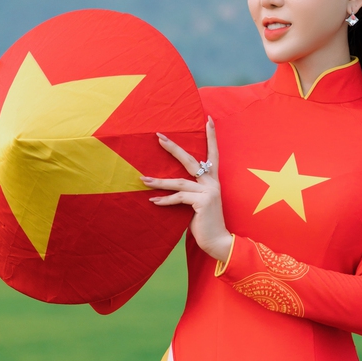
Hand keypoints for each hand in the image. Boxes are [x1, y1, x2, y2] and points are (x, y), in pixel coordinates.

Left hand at [141, 116, 232, 262]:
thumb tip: (170, 187)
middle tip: (159, 137)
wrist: (218, 241)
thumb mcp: (198, 203)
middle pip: (191, 160)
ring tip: (143, 179)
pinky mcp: (202, 202)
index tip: (208, 119)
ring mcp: (208, 192)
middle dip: (173, 148)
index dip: (211, 136)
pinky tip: (153, 201)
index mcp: (213, 180)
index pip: (213, 153)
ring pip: (179, 181)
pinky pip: (179, 198)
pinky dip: (164, 200)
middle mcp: (212, 182)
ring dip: (159, 181)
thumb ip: (189, 192)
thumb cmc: (206, 222)